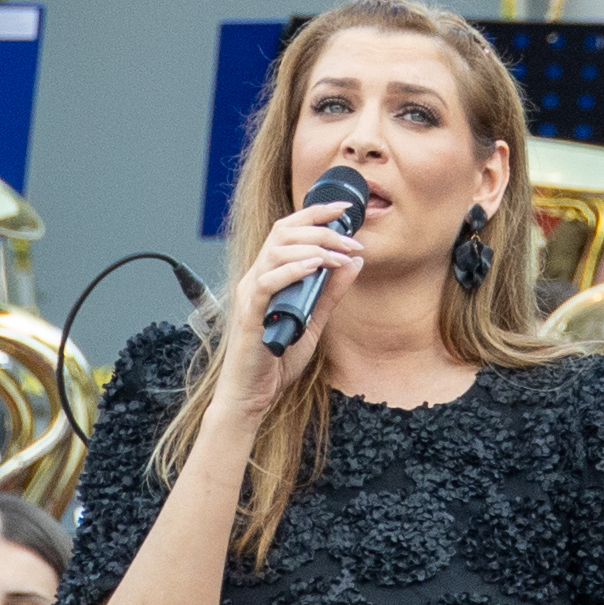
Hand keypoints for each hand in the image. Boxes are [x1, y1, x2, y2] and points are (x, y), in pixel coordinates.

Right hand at [225, 192, 367, 396]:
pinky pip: (266, 283)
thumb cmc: (275, 359)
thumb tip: (354, 261)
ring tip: (339, 255)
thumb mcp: (313, 321)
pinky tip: (314, 267)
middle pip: (282, 233)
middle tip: (351, 240)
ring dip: (313, 248)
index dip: (314, 214)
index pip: (287, 231)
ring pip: (276, 252)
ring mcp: (250, 295)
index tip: (344, 210)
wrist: (250, 394)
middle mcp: (256, 278)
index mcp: (268, 275)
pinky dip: (291, 271)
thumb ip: (330, 292)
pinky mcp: (250, 315)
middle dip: (320, 229)